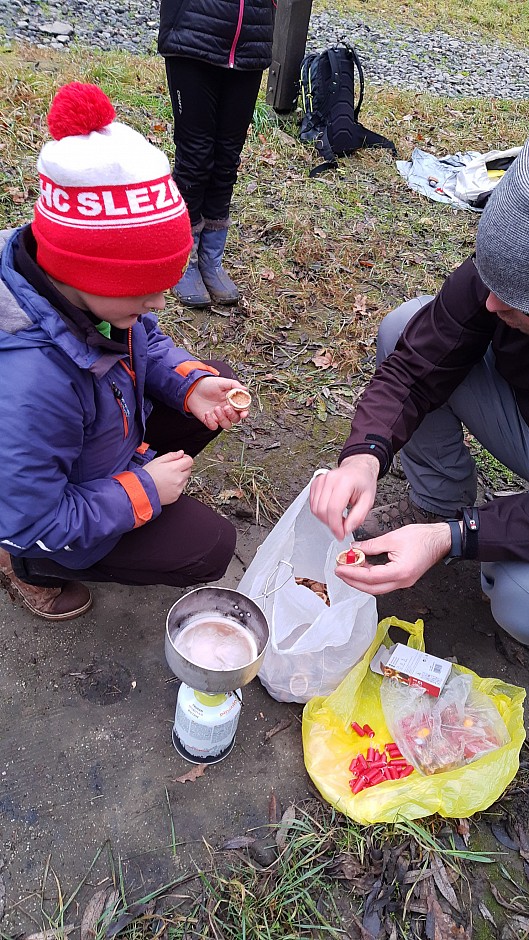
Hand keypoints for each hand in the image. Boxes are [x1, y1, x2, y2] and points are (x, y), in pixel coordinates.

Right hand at [144, 450, 193, 504]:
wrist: (141, 492)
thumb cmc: (147, 476)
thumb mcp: (157, 461)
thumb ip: (171, 455)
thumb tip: (180, 453)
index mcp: (174, 468)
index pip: (189, 461)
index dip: (185, 458)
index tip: (181, 459)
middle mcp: (178, 479)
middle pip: (188, 470)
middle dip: (182, 468)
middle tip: (171, 469)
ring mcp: (178, 489)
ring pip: (185, 480)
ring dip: (180, 477)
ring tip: (167, 478)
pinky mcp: (176, 496)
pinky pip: (180, 489)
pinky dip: (176, 486)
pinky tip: (166, 485)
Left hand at [186, 377, 249, 429]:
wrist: (193, 388)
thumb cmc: (208, 384)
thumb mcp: (222, 382)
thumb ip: (234, 385)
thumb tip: (245, 389)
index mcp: (232, 401)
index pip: (242, 410)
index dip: (244, 413)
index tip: (243, 413)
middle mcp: (227, 410)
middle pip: (235, 419)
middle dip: (232, 415)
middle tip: (226, 407)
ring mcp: (218, 416)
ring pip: (226, 425)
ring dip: (223, 418)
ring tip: (216, 408)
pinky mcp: (209, 420)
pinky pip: (214, 427)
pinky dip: (211, 422)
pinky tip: (207, 413)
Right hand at [310, 454, 378, 539]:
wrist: (358, 468)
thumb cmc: (363, 482)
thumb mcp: (368, 501)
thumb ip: (357, 517)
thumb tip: (346, 530)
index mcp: (345, 482)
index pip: (333, 509)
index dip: (336, 526)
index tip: (340, 535)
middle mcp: (330, 479)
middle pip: (322, 510)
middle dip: (331, 524)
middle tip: (341, 527)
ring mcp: (320, 480)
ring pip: (315, 509)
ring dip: (325, 519)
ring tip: (338, 517)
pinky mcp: (315, 483)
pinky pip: (312, 504)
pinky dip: (320, 512)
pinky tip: (331, 511)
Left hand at [335, 523, 451, 593]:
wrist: (440, 540)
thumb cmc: (422, 537)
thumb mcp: (393, 538)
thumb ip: (371, 545)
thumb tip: (355, 549)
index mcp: (400, 572)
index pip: (370, 577)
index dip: (352, 573)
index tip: (340, 568)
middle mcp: (402, 581)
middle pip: (372, 588)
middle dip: (353, 581)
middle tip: (340, 571)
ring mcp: (403, 582)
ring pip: (377, 587)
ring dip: (361, 580)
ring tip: (348, 569)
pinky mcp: (403, 578)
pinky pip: (383, 582)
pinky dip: (370, 577)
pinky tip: (362, 568)